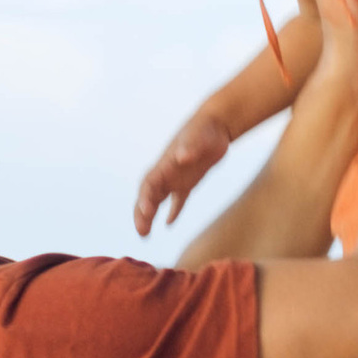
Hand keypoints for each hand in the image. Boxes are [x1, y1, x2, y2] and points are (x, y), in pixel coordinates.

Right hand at [134, 114, 232, 236]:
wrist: (217, 123)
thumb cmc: (206, 128)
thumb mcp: (198, 137)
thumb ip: (189, 147)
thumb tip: (181, 157)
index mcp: (165, 163)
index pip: (149, 184)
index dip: (145, 198)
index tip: (146, 213)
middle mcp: (167, 171)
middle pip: (148, 195)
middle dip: (142, 213)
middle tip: (141, 233)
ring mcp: (176, 176)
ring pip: (158, 199)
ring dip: (150, 215)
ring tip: (145, 235)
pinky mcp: (189, 180)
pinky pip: (178, 199)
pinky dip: (173, 211)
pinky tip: (169, 224)